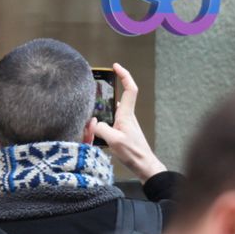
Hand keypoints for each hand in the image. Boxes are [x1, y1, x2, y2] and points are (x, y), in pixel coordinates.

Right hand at [92, 63, 167, 181]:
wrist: (145, 166)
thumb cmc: (133, 153)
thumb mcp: (114, 140)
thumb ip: (101, 128)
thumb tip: (92, 123)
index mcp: (127, 115)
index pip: (129, 89)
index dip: (124, 76)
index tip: (116, 66)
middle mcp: (127, 117)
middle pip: (119, 97)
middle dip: (110, 88)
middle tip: (96, 84)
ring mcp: (125, 125)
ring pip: (113, 110)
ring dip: (103, 107)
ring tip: (89, 106)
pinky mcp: (122, 133)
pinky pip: (111, 121)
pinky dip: (102, 120)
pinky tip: (93, 126)